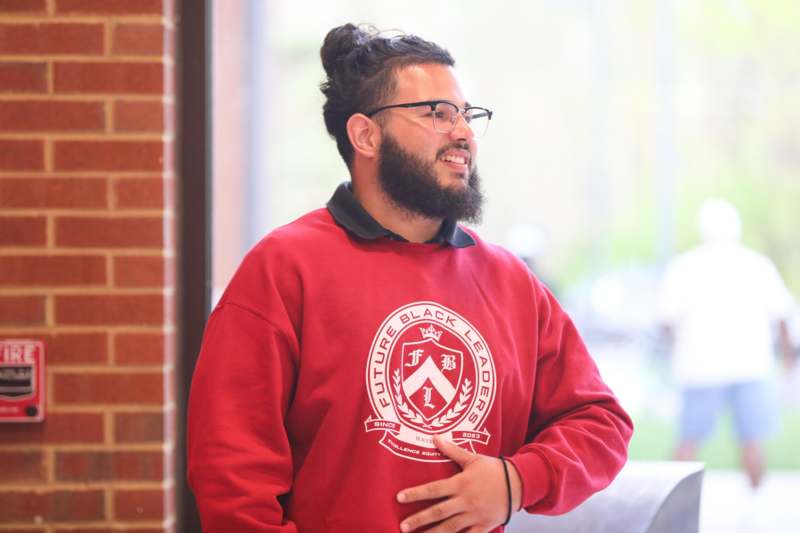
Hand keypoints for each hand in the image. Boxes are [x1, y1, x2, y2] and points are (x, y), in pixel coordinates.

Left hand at [396, 435, 519, 531]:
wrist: (519, 483)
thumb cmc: (494, 469)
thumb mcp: (473, 458)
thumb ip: (452, 450)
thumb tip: (435, 437)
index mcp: (461, 483)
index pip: (434, 489)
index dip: (416, 493)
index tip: (399, 497)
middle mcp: (466, 501)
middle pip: (439, 512)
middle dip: (419, 520)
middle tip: (403, 527)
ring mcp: (475, 515)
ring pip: (450, 528)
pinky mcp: (484, 526)